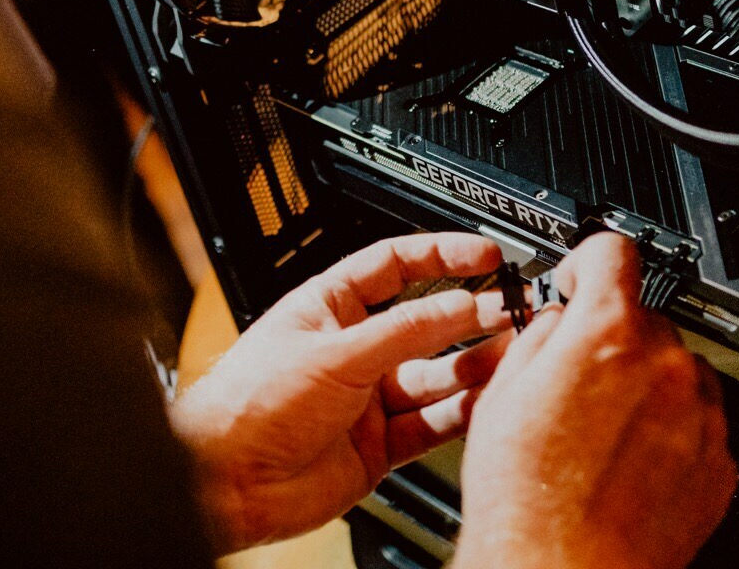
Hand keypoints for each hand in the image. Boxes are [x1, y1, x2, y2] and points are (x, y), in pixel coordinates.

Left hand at [168, 233, 516, 551]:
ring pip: (435, 376)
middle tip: (511, 310)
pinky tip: (488, 400)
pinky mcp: (378, 446)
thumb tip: (461, 306)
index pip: (395, 266)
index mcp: (329, 307)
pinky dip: (462, 415)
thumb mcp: (334, 352)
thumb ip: (404, 331)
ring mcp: (367, 399)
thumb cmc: (249, 404)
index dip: (442, 256)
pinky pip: (432, 425)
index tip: (485, 256)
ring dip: (473, 366)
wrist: (227, 482)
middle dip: (468, 316)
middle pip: (424, 324)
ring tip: (510, 353)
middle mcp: (352, 350)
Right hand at [454, 234, 737, 568]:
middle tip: (572, 380)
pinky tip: (624, 463)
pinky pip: (697, 423)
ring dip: (644, 385)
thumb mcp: (500, 392)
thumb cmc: (526, 499)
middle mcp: (665, 366)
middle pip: (643, 318)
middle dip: (609, 338)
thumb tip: (556, 321)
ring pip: (675, 372)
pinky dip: (667, 432)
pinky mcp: (720, 463)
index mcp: (607, 334)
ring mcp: (701, 416)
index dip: (586, 260)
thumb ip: (538, 337)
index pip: (612, 251)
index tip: (579, 278)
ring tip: (598, 433)